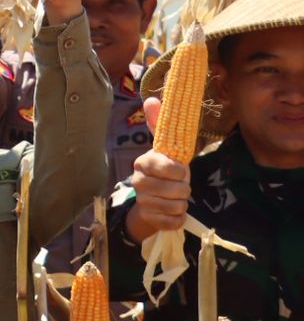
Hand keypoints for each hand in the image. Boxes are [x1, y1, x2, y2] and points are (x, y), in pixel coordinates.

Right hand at [124, 124, 189, 242]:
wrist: (151, 199)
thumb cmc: (164, 171)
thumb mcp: (165, 148)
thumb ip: (160, 125)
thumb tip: (151, 99)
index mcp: (143, 162)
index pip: (166, 167)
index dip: (179, 172)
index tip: (181, 171)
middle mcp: (138, 182)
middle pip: (174, 190)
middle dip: (184, 189)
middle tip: (180, 186)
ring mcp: (142, 201)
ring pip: (176, 206)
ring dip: (182, 203)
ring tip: (176, 198)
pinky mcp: (148, 218)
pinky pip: (173, 221)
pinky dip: (178, 218)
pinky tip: (172, 212)